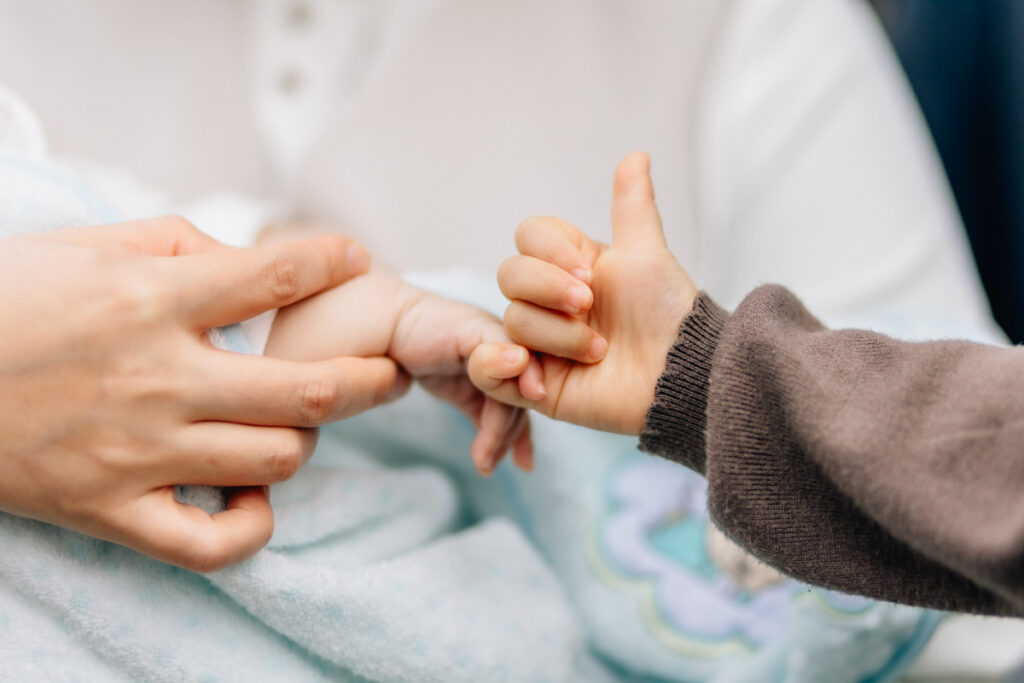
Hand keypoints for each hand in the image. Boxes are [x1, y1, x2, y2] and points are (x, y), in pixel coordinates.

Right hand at [0, 217, 399, 570]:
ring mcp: (138, 452)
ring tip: (302, 424)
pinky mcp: (111, 510)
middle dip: (374, 380)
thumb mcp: (82, 244)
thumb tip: (248, 259)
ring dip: (309, 441)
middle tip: (392, 373)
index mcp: (150, 299)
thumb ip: (175, 243)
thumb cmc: (0, 302)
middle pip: (312, 389)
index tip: (354, 260)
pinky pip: (212, 543)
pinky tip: (252, 496)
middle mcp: (157, 377)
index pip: (275, 276)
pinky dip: (252, 525)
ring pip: (277, 459)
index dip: (331, 262)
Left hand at [265, 268, 537, 476]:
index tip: (530, 396)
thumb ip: (361, 374)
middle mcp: (446, 326)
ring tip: (492, 467)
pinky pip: (483, 395)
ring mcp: (449, 348)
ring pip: (500, 383)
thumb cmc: (296, 334)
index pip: (489, 333)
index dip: (516, 363)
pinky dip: (497, 424)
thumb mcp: (317, 361)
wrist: (284, 320)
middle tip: (500, 457)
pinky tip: (507, 461)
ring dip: (506, 423)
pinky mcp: (443, 369)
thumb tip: (404, 385)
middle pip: (505, 360)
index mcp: (422, 315)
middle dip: (516, 404)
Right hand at [469, 152, 697, 435]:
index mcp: (570, 266)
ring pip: (512, 322)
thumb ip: (632, 205)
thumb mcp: (647, 253)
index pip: (528, 238)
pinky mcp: (532, 384)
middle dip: (549, 289)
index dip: (551, 251)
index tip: (591, 272)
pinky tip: (539, 378)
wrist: (680, 373)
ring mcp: (539, 343)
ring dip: (557, 337)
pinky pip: (488, 371)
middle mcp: (549, 302)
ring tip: (598, 352)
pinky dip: (500, 368)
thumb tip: (636, 155)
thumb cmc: (667, 314)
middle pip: (509, 275)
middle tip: (589, 306)